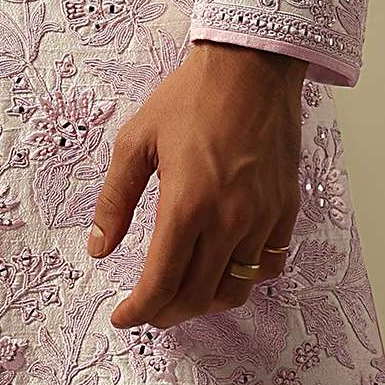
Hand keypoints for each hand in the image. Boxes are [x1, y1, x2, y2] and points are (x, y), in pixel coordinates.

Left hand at [86, 41, 303, 329]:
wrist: (251, 67)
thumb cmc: (189, 98)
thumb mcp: (135, 141)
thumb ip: (114, 200)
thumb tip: (98, 249)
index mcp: (186, 204)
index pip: (161, 283)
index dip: (138, 312)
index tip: (122, 318)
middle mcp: (229, 220)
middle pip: (198, 297)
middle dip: (167, 313)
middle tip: (148, 309)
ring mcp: (263, 218)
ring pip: (237, 289)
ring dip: (206, 302)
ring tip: (183, 294)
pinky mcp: (286, 209)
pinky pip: (269, 265)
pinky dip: (246, 277)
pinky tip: (225, 267)